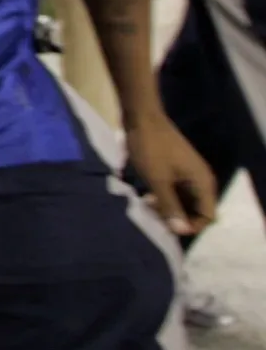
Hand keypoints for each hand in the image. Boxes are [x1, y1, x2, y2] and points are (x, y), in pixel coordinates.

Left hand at [126, 116, 218, 235]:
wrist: (141, 117)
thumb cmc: (150, 148)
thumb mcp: (157, 180)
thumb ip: (170, 206)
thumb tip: (181, 231)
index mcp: (203, 183)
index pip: (208, 216)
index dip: (190, 226)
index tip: (167, 227)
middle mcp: (200, 180)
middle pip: (195, 210)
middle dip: (175, 217)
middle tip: (152, 213)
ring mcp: (188, 174)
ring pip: (183, 201)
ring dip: (167, 207)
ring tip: (146, 204)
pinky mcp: (176, 170)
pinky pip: (174, 191)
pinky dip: (163, 196)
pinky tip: (146, 196)